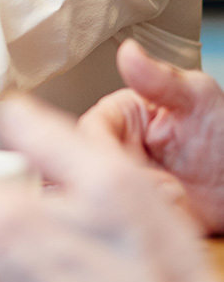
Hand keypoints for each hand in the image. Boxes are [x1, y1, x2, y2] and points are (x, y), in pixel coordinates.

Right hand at [79, 38, 223, 234]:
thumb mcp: (199, 100)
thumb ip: (161, 79)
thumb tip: (129, 51)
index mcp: (116, 116)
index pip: (88, 131)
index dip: (103, 150)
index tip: (128, 165)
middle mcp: (110, 150)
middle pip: (82, 168)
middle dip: (119, 183)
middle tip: (164, 189)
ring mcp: (117, 185)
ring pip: (88, 200)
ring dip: (125, 209)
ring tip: (174, 203)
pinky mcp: (126, 217)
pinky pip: (108, 228)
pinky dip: (127, 230)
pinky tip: (163, 222)